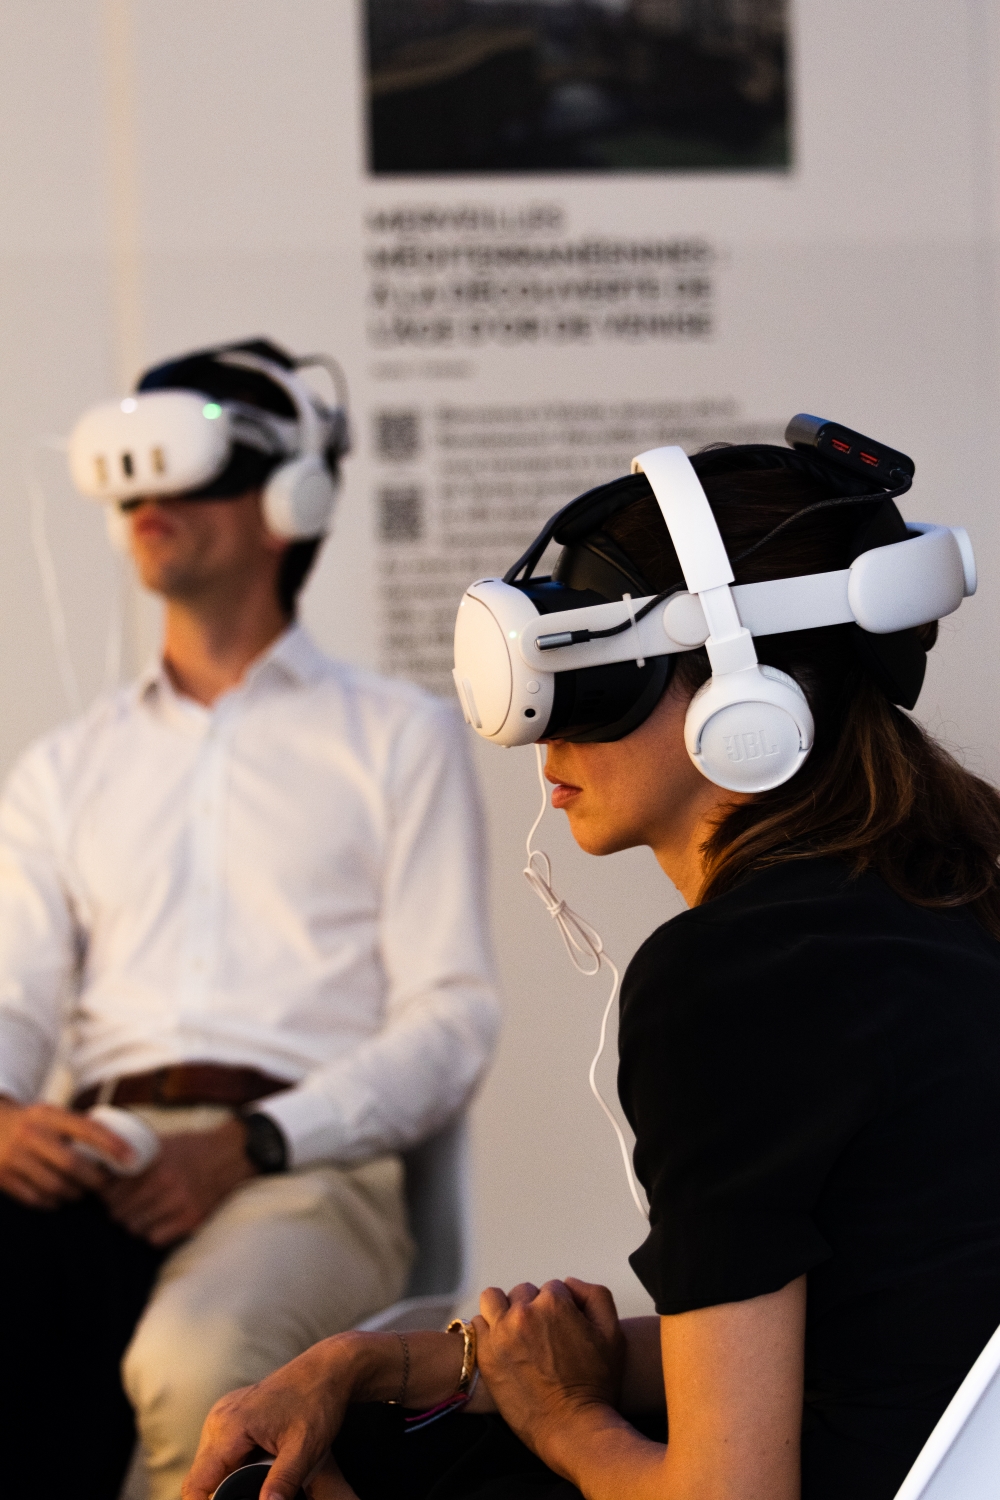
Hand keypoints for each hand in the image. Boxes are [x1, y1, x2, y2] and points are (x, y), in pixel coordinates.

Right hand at [0, 1098, 131, 1206]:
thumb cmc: (32, 1122)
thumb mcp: (51, 1114)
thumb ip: (78, 1127)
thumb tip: (120, 1145)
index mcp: (48, 1115)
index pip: (87, 1129)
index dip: (112, 1144)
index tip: (131, 1158)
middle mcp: (30, 1134)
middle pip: (71, 1164)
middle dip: (94, 1178)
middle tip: (105, 1184)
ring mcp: (14, 1157)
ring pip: (55, 1185)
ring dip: (76, 1193)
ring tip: (83, 1191)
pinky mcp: (3, 1178)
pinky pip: (36, 1198)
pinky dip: (53, 1201)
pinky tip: (60, 1197)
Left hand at [102, 1118, 254, 1244]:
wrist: (230, 1155)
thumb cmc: (192, 1147)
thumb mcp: (161, 1142)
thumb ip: (133, 1154)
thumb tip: (102, 1167)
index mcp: (153, 1163)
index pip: (111, 1191)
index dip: (106, 1195)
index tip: (109, 1194)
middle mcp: (164, 1184)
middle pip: (119, 1212)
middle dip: (118, 1210)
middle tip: (123, 1206)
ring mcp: (179, 1204)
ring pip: (134, 1228)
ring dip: (134, 1222)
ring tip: (141, 1213)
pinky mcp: (191, 1220)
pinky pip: (155, 1239)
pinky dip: (152, 1233)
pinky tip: (158, 1221)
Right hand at [182, 1337, 360, 1499]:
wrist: (327, 1369)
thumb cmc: (317, 1402)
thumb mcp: (304, 1448)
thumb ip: (282, 1482)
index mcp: (230, 1426)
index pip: (197, 1482)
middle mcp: (219, 1417)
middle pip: (201, 1475)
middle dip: (220, 1492)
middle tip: (256, 1490)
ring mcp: (223, 1412)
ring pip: (209, 1463)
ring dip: (227, 1478)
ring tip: (261, 1474)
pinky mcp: (231, 1412)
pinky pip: (220, 1448)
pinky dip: (233, 1463)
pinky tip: (257, 1462)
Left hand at [474, 1277, 624, 1465]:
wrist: (573, 1427)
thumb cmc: (595, 1385)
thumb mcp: (613, 1333)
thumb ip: (594, 1296)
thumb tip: (569, 1284)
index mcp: (554, 1304)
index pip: (553, 1289)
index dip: (561, 1309)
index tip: (563, 1331)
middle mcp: (524, 1313)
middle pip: (523, 1293)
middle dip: (533, 1309)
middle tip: (543, 1337)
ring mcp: (501, 1333)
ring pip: (494, 1299)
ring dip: (504, 1310)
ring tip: (516, 1333)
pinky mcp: (485, 1354)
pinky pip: (477, 1325)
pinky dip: (488, 1330)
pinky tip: (503, 1346)